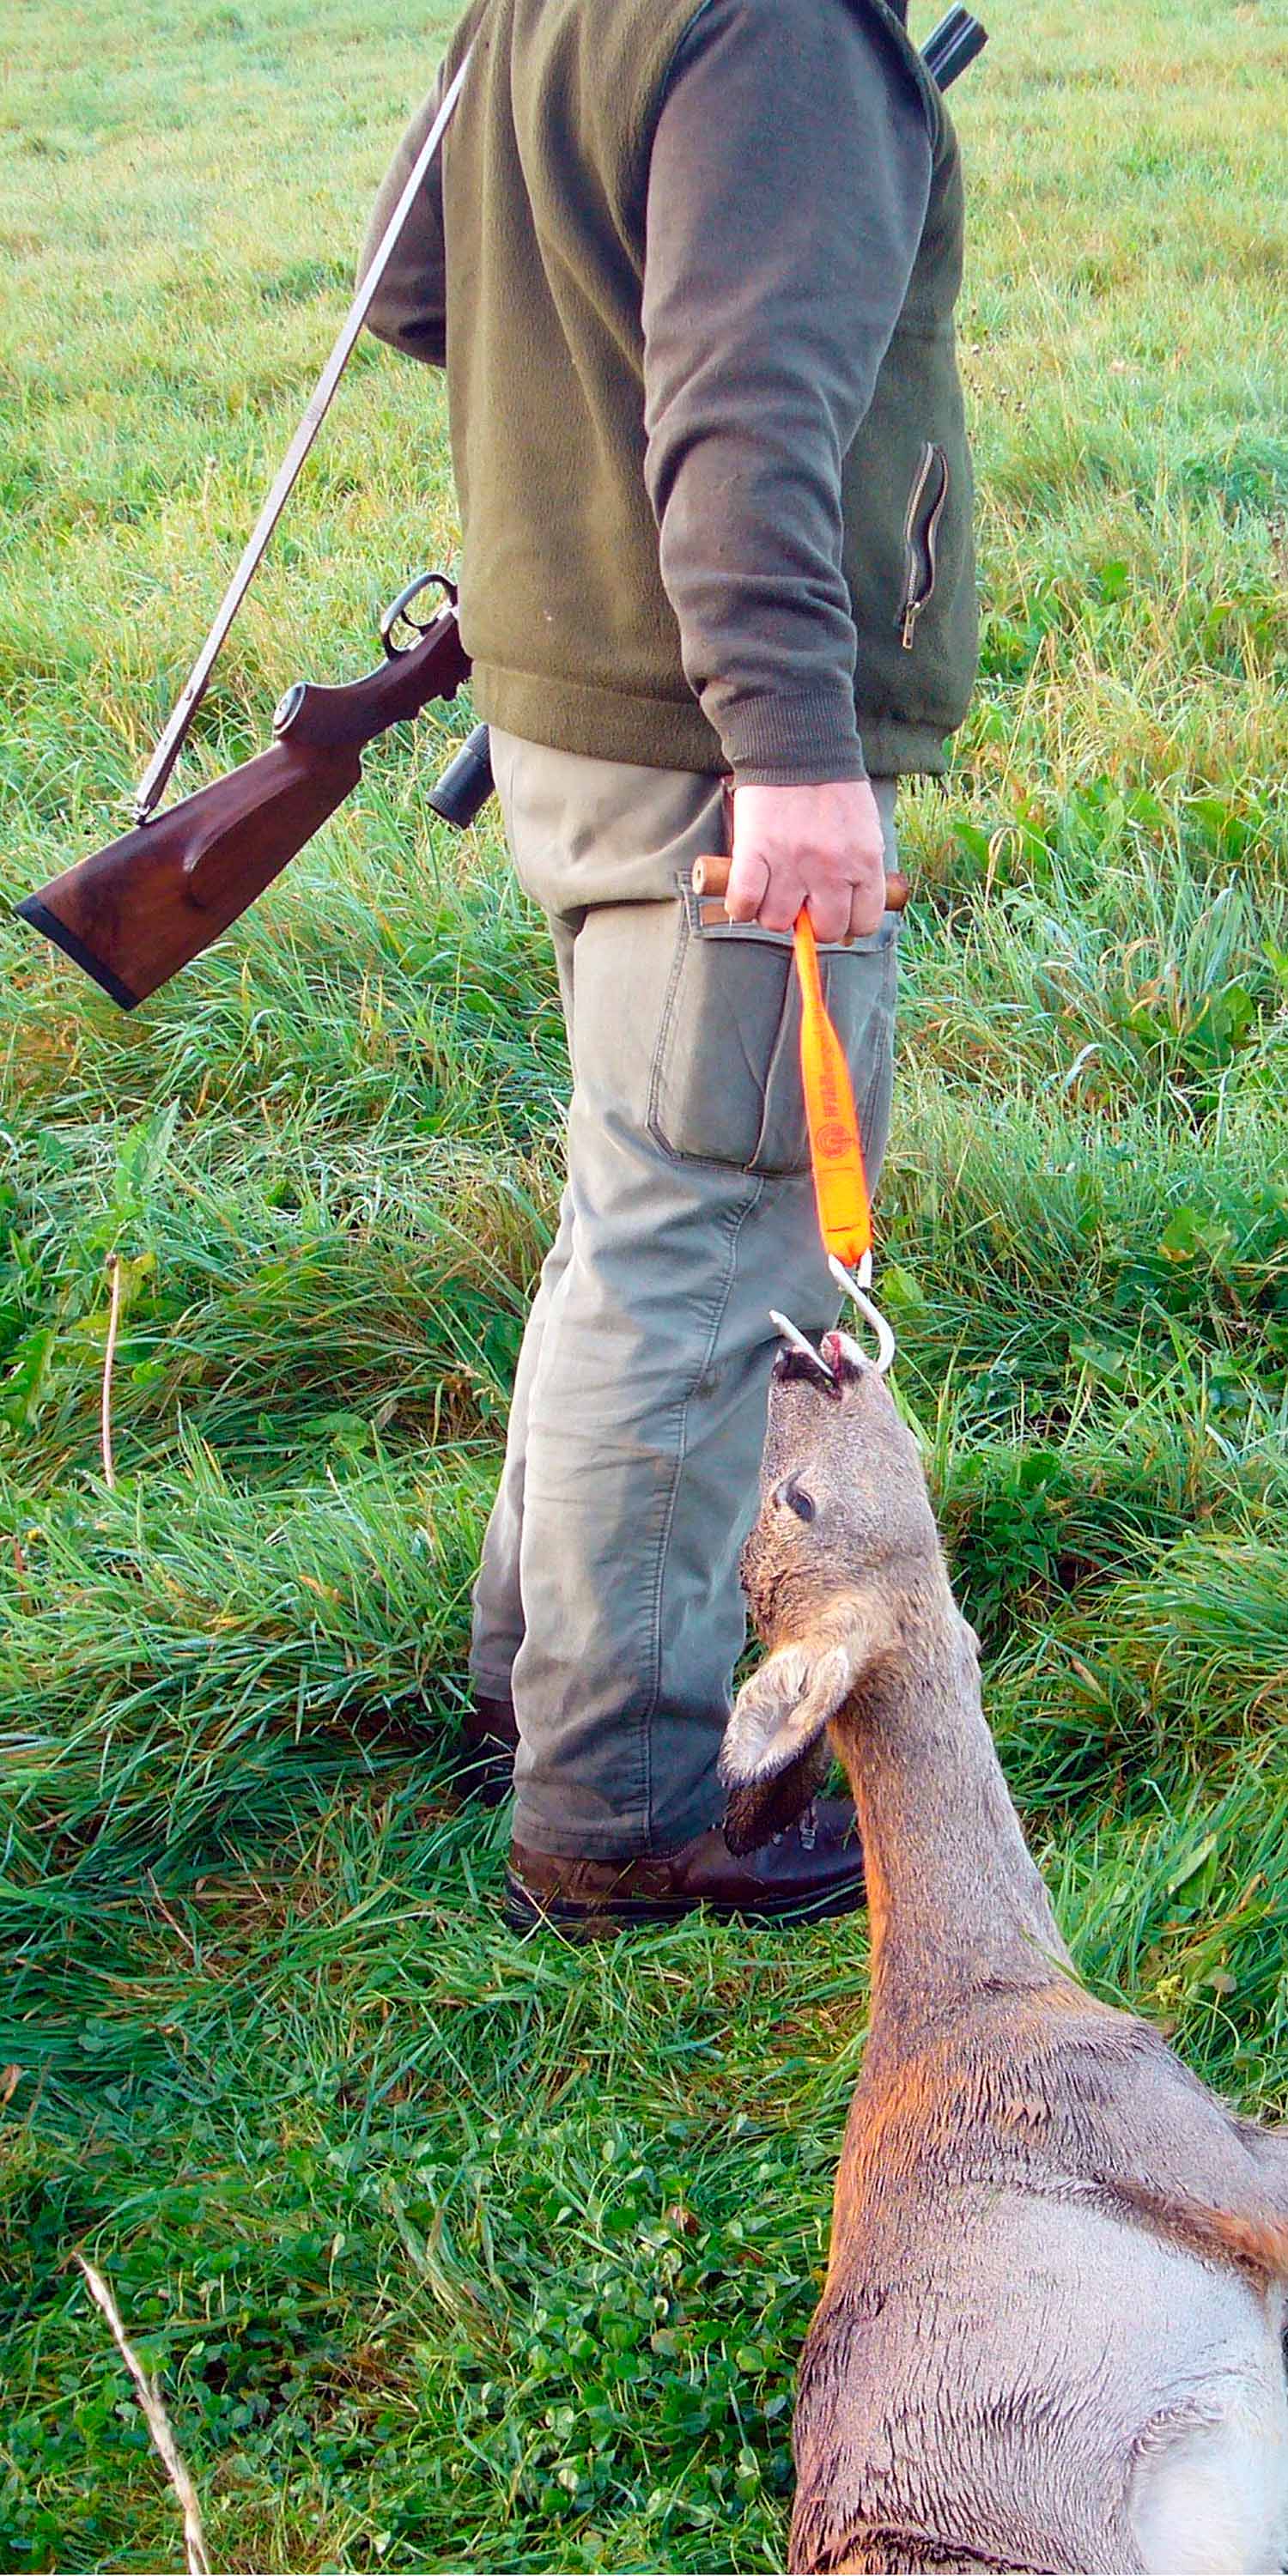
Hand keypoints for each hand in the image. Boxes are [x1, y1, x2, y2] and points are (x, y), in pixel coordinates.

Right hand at [724, 780, 886, 943]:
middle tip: (801, 903)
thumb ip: (861, 870)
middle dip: (812, 923)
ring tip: (772, 891)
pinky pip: (744, 903)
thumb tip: (847, 915)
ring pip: (778, 922)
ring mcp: (791, 864)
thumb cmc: (832, 789)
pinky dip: (741, 906)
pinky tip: (745, 895)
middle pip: (823, 930)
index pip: (863, 923)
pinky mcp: (754, 853)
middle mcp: (831, 869)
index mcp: (864, 861)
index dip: (847, 924)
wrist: (796, 747)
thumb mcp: (864, 830)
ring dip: (772, 912)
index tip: (834, 913)